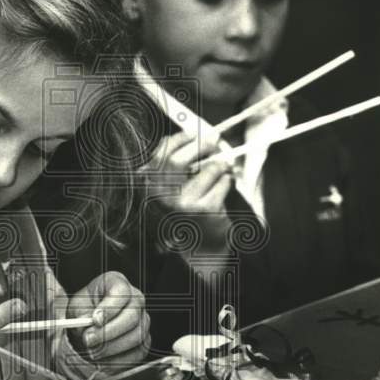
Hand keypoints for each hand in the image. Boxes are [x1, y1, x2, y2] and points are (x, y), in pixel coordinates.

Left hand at [67, 271, 149, 368]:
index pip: (121, 291)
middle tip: (89, 340)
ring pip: (136, 336)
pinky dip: (118, 359)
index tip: (94, 320)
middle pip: (132, 316)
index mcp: (117, 283)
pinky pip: (137, 353)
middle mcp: (135, 299)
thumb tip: (88, 326)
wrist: (89, 328)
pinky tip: (103, 359)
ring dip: (111, 347)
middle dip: (108, 331)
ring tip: (93, 351)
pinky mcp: (144, 340)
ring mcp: (143, 320)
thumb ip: (81, 315)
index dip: (109, 307)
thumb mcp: (77, 308)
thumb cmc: (85, 312)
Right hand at [143, 131, 233, 255]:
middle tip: (215, 142)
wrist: (200, 246)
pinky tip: (224, 189)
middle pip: (179, 160)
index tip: (196, 133)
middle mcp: (161, 196)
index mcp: (150, 185)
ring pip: (208, 169)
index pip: (162, 154)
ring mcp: (182, 204)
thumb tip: (196, 133)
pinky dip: (228, 180)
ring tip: (223, 171)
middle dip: (202, 145)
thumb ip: (178, 162)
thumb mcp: (174, 186)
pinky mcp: (204, 210)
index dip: (180, 139)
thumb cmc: (189, 209)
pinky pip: (223, 182)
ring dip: (221, 166)